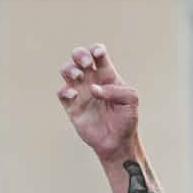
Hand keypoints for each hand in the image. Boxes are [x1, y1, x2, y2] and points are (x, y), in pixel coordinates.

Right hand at [57, 43, 138, 161]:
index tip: (98, 54)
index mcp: (107, 75)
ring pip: (66, 71)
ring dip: (69, 69)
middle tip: (86, 65)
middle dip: (80, 55)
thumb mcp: (130, 100)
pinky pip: (62, 92)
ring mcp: (81, 93)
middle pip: (79, 57)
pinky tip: (75, 95)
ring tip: (79, 77)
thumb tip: (93, 89)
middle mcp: (92, 81)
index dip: (96, 50)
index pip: (98, 55)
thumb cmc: (126, 120)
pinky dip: (65, 90)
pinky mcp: (72, 107)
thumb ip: (115, 90)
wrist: (117, 142)